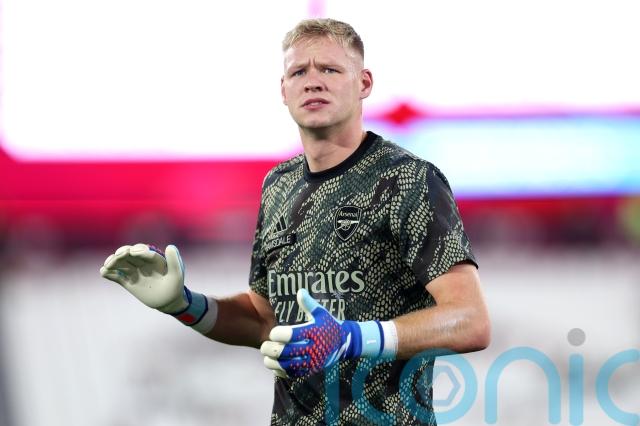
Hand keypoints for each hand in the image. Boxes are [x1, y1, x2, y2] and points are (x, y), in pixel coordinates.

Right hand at [100, 243, 187, 312]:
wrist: (169, 301)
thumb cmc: (175, 286)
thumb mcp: (177, 274)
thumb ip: (174, 261)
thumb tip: (170, 246)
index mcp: (155, 259)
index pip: (145, 252)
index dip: (139, 251)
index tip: (133, 252)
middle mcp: (143, 263)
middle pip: (130, 255)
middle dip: (123, 253)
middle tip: (118, 255)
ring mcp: (135, 272)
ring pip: (122, 264)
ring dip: (114, 262)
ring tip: (107, 265)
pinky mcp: (128, 282)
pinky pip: (117, 276)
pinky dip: (110, 274)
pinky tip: (103, 272)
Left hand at [260, 289, 386, 377]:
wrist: (343, 343)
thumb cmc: (328, 325)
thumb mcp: (321, 313)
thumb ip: (309, 303)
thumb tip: (300, 291)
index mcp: (313, 332)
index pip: (291, 335)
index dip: (278, 334)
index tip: (273, 332)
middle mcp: (313, 349)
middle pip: (286, 352)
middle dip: (271, 349)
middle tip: (264, 345)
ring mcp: (311, 362)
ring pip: (287, 366)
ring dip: (273, 362)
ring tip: (266, 356)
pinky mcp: (310, 370)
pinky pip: (292, 374)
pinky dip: (280, 371)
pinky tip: (274, 365)